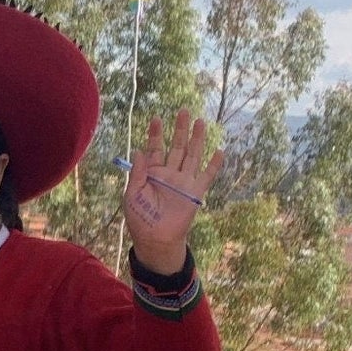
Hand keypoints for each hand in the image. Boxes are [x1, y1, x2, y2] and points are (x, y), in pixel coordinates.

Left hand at [123, 109, 222, 276]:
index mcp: (152, 173)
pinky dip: (214, 164)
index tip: (156, 119)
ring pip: (192, 155)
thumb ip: (137, 173)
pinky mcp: (195, 192)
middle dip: (180, 129)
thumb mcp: (132, 195)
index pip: (155, 148)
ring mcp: (184, 181)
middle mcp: (169, 174)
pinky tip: (219, 151)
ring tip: (200, 122)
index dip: (156, 134)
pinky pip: (207, 176)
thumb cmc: (140, 219)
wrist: (155, 239)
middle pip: (177, 146)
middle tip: (183, 111)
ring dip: (197, 139)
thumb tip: (138, 151)